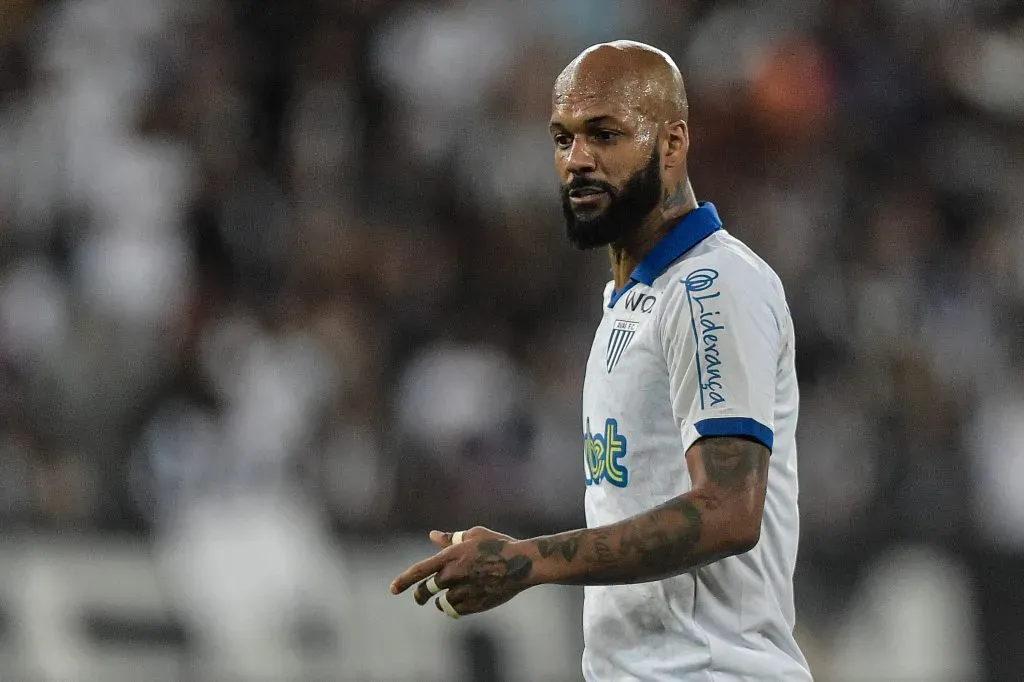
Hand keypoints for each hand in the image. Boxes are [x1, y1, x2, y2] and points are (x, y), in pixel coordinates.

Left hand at [389, 526, 534, 617]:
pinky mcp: (474, 605)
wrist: (522, 564)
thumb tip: (433, 535)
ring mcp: (463, 592)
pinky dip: (456, 607)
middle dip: (420, 595)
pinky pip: (456, 610)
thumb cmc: (499, 545)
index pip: (418, 571)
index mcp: (450, 557)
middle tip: (420, 597)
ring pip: (441, 603)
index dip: (403, 581)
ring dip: (441, 601)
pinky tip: (464, 599)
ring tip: (448, 597)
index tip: (393, 589)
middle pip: (425, 591)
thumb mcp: (474, 535)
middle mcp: (452, 575)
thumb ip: (450, 538)